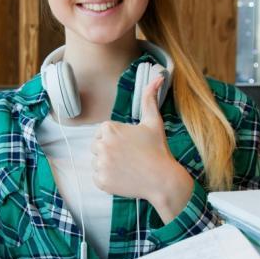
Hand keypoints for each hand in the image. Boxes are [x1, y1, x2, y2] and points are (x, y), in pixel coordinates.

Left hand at [90, 76, 193, 221]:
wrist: (162, 179)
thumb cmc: (158, 149)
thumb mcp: (153, 121)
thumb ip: (150, 98)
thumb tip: (159, 77)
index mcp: (109, 128)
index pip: (102, 133)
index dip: (116, 139)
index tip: (130, 145)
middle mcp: (102, 145)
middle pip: (97, 147)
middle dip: (110, 151)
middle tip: (129, 157)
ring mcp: (101, 164)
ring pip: (96, 162)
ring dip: (108, 165)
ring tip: (127, 167)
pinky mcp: (101, 181)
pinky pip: (97, 178)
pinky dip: (107, 179)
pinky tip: (123, 177)